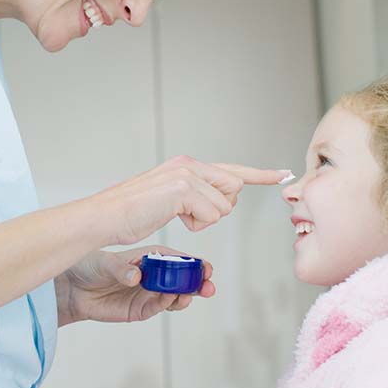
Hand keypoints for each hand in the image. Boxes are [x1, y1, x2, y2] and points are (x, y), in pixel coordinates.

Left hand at [55, 245, 215, 326]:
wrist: (72, 289)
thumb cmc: (90, 268)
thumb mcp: (105, 263)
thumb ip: (121, 270)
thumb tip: (135, 277)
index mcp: (149, 258)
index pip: (177, 260)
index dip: (193, 264)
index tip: (205, 268)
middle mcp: (152, 276)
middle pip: (181, 280)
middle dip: (197, 283)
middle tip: (208, 285)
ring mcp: (147, 293)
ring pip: (174, 296)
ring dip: (186, 296)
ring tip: (189, 294)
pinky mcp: (139, 310)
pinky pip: (158, 308)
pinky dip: (168, 305)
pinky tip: (172, 300)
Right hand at [91, 155, 291, 245]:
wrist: (105, 217)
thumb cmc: (131, 214)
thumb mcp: (168, 200)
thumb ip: (194, 195)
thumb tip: (220, 202)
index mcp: (186, 165)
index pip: (231, 170)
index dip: (260, 174)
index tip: (283, 174)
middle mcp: (189, 164)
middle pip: (233, 190)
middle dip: (218, 209)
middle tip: (188, 213)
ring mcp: (186, 174)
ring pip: (224, 205)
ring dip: (204, 219)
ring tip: (174, 215)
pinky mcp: (183, 188)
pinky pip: (212, 214)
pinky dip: (196, 223)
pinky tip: (173, 217)